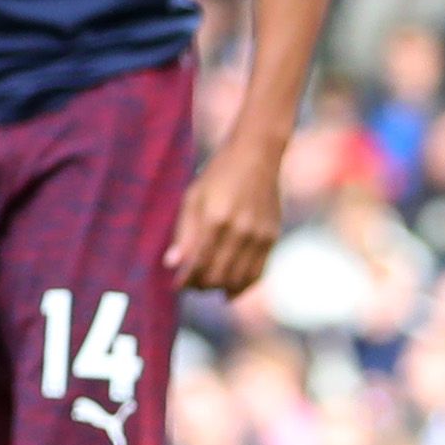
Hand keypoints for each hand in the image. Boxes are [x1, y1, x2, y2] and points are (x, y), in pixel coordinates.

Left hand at [168, 142, 286, 294]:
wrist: (257, 156)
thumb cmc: (217, 175)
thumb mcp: (192, 198)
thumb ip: (183, 233)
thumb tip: (172, 265)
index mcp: (215, 219)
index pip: (198, 264)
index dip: (186, 280)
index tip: (176, 286)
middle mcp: (239, 230)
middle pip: (218, 275)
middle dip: (201, 286)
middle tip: (191, 285)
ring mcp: (259, 235)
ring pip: (239, 279)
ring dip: (221, 288)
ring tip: (208, 284)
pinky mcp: (272, 237)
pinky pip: (259, 273)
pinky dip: (243, 285)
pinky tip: (230, 287)